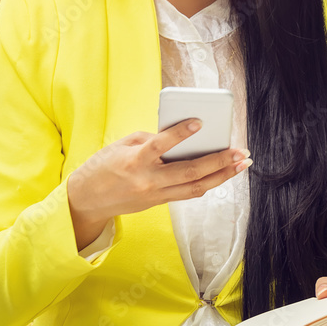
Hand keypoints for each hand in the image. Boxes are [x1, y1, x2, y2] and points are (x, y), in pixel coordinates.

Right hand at [67, 119, 250, 248]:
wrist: (86, 200)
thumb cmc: (103, 167)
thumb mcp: (122, 145)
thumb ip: (151, 140)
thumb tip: (180, 138)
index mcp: (135, 161)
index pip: (161, 145)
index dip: (181, 133)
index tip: (199, 122)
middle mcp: (148, 181)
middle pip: (190, 172)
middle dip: (220, 162)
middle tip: (240, 152)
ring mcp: (155, 195)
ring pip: (196, 187)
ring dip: (222, 176)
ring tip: (240, 164)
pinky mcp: (158, 203)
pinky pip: (188, 193)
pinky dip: (206, 183)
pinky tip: (222, 174)